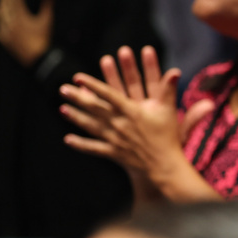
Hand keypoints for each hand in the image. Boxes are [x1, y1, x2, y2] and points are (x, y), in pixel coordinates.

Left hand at [0, 0, 53, 66]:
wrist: (37, 57)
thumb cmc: (43, 38)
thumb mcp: (47, 21)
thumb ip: (48, 5)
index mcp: (21, 17)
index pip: (16, 0)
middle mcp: (11, 23)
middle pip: (6, 7)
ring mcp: (7, 32)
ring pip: (0, 17)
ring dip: (0, 9)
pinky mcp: (6, 41)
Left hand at [60, 45, 201, 184]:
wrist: (164, 166)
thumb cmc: (168, 136)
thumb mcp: (169, 111)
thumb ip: (168, 90)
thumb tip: (175, 71)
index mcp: (132, 112)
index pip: (108, 95)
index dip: (93, 85)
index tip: (78, 77)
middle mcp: (119, 124)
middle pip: (94, 109)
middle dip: (77, 98)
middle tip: (62, 89)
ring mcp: (114, 139)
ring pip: (90, 126)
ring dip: (75, 117)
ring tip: (62, 108)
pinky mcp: (113, 153)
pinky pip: (94, 148)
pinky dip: (81, 144)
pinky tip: (68, 139)